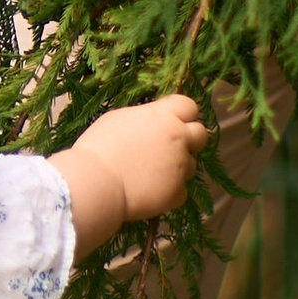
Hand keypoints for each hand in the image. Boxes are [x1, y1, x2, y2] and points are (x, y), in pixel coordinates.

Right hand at [53, 93, 210, 256]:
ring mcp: (181, 167)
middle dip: (190, 139)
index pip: (190, 106)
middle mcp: (179, 139)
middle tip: (169, 147)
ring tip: (151, 172)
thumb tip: (154, 123)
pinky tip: (149, 190)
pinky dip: (169, 190)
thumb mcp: (119, 118)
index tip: (172, 120)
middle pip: (201, 134)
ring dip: (177, 167)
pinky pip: (181, 190)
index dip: (183, 113)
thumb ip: (145, 118)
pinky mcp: (178, 192)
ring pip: (191, 165)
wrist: (96, 182)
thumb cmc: (99, 146)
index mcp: (164, 116)